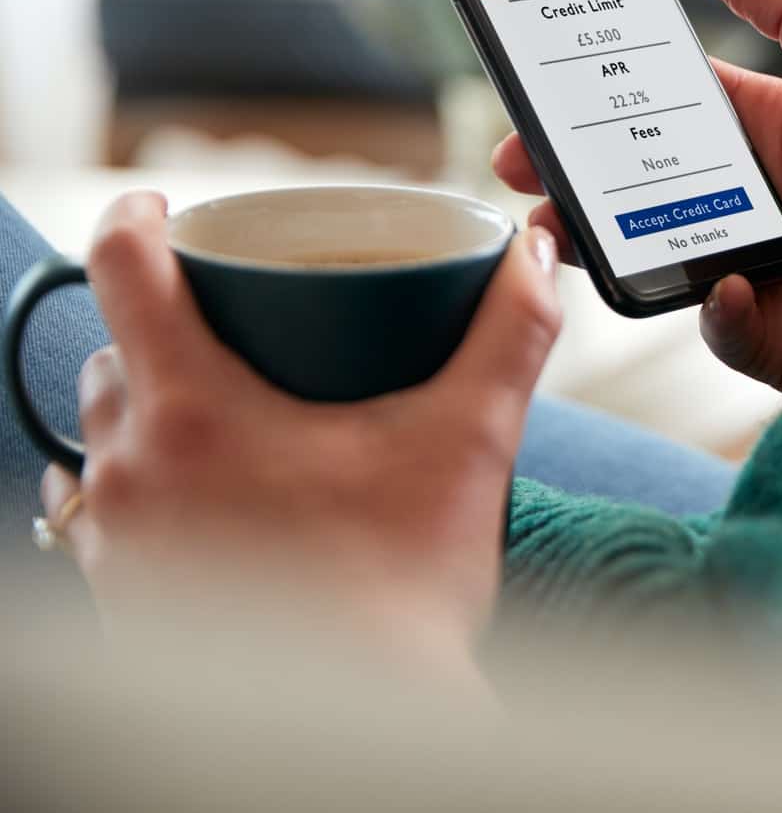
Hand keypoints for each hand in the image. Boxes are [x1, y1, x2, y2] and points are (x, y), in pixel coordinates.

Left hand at [39, 192, 561, 688]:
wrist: (366, 722)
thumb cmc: (402, 592)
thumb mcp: (467, 443)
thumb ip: (508, 336)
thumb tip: (534, 256)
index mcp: (193, 414)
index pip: (124, 271)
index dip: (139, 216)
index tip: (163, 205)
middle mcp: (131, 475)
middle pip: (113, 357)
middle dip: (161, 328)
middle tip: (228, 322)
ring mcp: (117, 546)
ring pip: (102, 443)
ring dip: (147, 413)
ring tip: (218, 413)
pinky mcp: (122, 603)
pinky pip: (101, 521)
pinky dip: (139, 493)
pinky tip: (196, 503)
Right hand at [493, 0, 781, 393]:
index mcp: (763, 136)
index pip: (660, 112)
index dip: (596, 103)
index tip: (537, 94)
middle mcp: (746, 203)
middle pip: (636, 188)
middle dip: (571, 176)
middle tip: (522, 165)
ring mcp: (751, 271)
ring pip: (653, 260)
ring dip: (606, 247)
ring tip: (566, 231)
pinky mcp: (769, 337)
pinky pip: (714, 327)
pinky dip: (715, 314)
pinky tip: (735, 290)